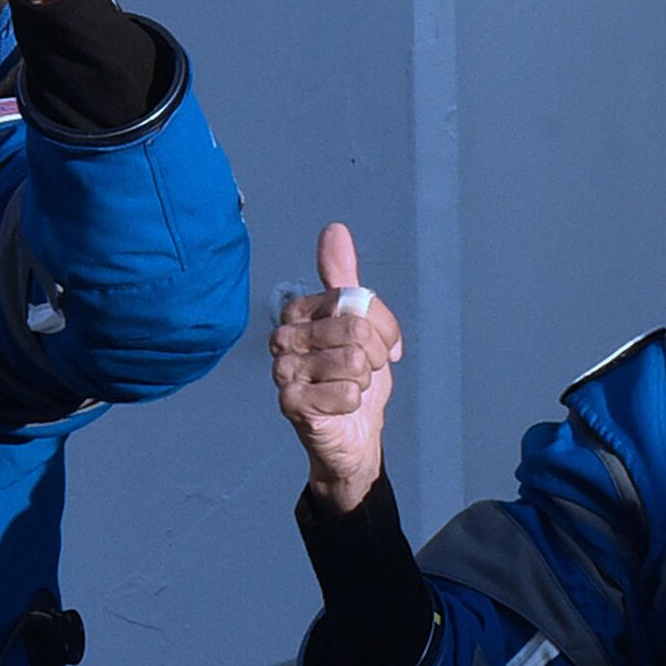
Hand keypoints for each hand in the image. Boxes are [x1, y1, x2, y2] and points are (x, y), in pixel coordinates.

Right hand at [270, 223, 404, 513]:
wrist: (352, 435)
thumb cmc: (354, 378)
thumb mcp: (362, 324)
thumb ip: (346, 279)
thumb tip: (333, 230)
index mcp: (298, 311)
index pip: (358, 302)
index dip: (383, 328)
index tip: (380, 346)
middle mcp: (283, 336)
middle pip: (356, 330)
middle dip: (375, 357)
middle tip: (365, 373)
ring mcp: (282, 371)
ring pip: (354, 362)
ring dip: (364, 382)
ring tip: (350, 389)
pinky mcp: (289, 403)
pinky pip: (346, 394)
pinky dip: (353, 404)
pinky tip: (338, 408)